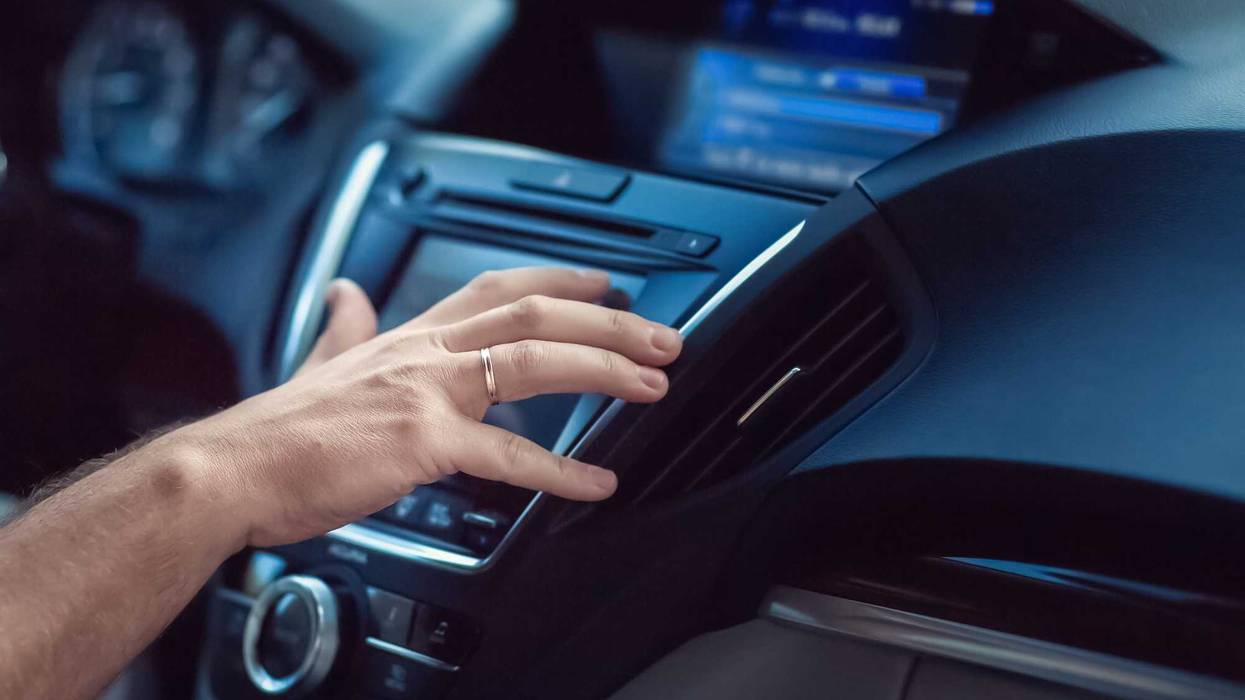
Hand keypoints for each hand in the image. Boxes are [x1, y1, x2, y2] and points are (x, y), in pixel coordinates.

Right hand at [175, 268, 680, 547]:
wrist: (233, 469)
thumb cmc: (279, 430)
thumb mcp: (321, 360)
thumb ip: (345, 327)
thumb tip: (345, 294)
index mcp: (409, 336)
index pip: (497, 288)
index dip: (560, 280)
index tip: (607, 282)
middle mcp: (424, 352)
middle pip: (533, 314)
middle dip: (607, 320)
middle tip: (662, 336)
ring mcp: (425, 392)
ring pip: (531, 361)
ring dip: (602, 368)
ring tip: (654, 383)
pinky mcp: (420, 442)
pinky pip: (506, 453)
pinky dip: (559, 469)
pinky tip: (598, 481)